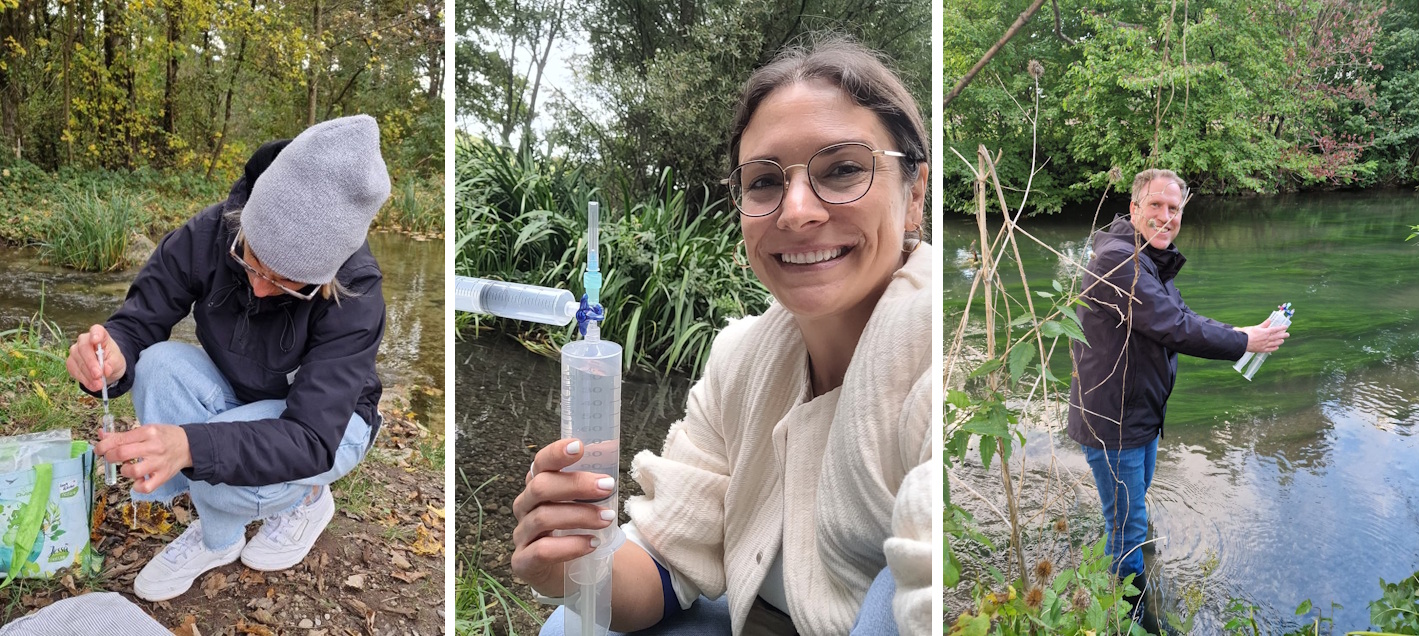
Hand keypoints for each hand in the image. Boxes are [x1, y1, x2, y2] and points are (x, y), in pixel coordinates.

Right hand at [65, 325, 126, 391]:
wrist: (106, 369)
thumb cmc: (112, 360)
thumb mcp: (118, 361)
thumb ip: (113, 364)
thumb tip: (105, 370)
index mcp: (99, 334)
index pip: (96, 330)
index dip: (95, 334)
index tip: (96, 340)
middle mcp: (84, 341)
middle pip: (83, 348)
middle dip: (91, 363)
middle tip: (98, 375)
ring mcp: (75, 351)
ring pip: (77, 361)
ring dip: (88, 375)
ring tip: (99, 385)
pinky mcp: (71, 363)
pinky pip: (74, 371)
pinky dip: (84, 380)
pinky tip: (93, 386)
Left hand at [95, 424, 192, 493]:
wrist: (189, 445)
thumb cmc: (164, 437)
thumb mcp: (146, 430)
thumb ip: (123, 435)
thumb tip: (101, 436)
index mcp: (148, 432)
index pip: (119, 439)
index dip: (103, 446)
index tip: (99, 449)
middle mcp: (153, 447)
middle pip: (122, 453)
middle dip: (110, 457)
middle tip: (111, 458)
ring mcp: (159, 463)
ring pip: (133, 471)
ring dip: (124, 471)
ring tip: (127, 468)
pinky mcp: (163, 476)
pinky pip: (146, 487)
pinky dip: (138, 486)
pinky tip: (138, 480)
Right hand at [510, 438, 617, 596]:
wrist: (570, 574)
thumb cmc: (576, 530)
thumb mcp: (586, 504)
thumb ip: (593, 481)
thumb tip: (608, 448)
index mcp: (537, 487)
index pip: (540, 464)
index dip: (556, 453)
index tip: (579, 446)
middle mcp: (524, 507)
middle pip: (541, 488)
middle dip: (576, 484)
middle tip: (608, 485)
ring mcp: (521, 535)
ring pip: (543, 518)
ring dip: (580, 515)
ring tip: (608, 518)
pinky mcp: (523, 562)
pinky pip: (542, 551)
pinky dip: (570, 546)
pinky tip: (592, 543)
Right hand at [1237, 317, 1288, 353]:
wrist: (1242, 343)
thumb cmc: (1247, 334)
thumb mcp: (1255, 327)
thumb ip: (1264, 324)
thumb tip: (1269, 320)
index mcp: (1265, 332)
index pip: (1276, 329)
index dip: (1281, 328)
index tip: (1285, 327)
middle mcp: (1267, 339)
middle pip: (1277, 337)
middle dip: (1283, 335)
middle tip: (1287, 334)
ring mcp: (1265, 345)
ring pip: (1275, 343)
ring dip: (1280, 341)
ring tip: (1282, 340)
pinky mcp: (1262, 350)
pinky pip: (1270, 349)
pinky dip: (1274, 348)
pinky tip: (1277, 347)